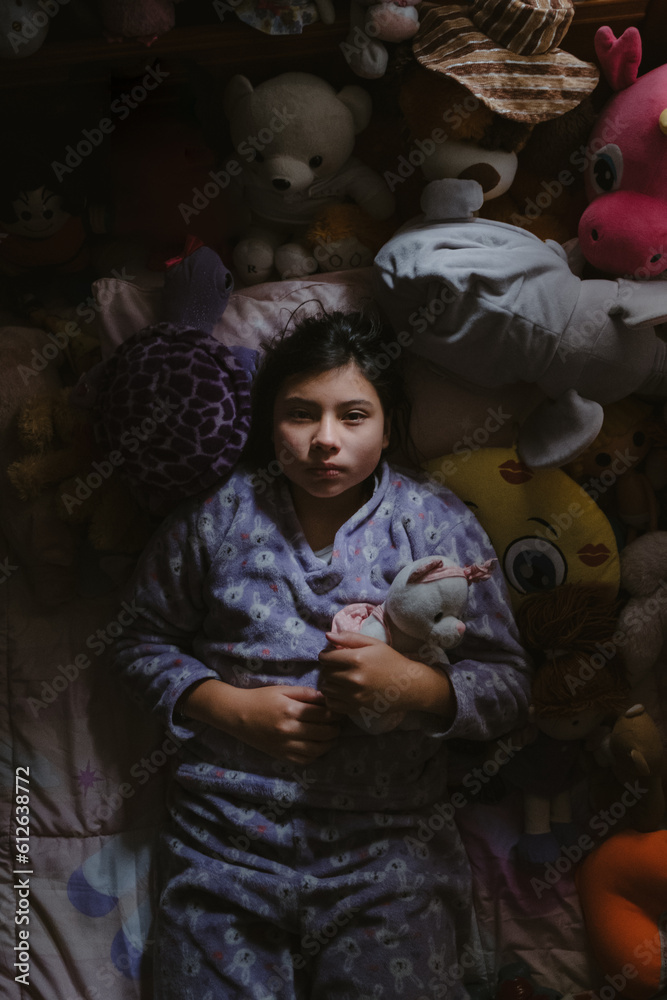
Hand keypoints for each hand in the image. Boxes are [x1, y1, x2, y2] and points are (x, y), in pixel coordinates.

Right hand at [179, 679, 343, 764]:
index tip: (340, 710)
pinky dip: (315, 755)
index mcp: (291, 710)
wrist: (237, 715)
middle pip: (324, 733)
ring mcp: (285, 745)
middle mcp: (289, 730)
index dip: (336, 713)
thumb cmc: (260, 698)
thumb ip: (306, 694)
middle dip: (336, 728)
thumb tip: (326, 698)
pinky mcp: (280, 755)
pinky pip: (304, 760)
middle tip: (339, 723)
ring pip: (317, 750)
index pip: (323, 714)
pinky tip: (318, 747)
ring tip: (332, 736)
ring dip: (329, 743)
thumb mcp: (283, 689)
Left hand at [319, 630, 452, 718]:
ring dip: (330, 682)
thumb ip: (349, 638)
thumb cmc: (392, 660)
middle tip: (338, 666)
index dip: (326, 654)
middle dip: (328, 667)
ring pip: (326, 688)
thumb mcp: (373, 644)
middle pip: (325, 673)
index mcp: (356, 659)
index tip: (332, 655)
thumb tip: (327, 635)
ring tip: (340, 678)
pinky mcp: (356, 708)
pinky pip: (332, 704)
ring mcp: (354, 696)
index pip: (325, 657)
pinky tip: (341, 692)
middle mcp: (353, 679)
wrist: (410, 685)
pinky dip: (332, 697)